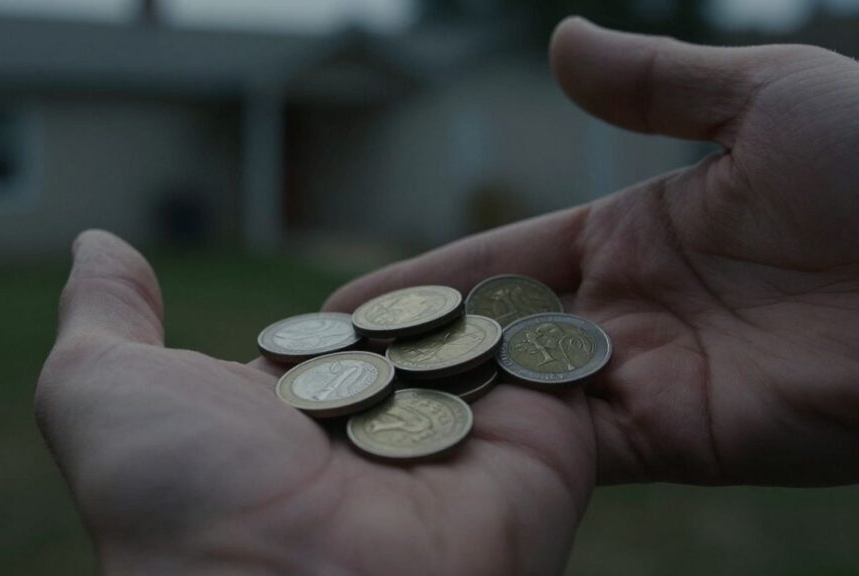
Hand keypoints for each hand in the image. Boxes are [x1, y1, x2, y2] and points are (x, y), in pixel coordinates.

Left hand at [36, 230, 594, 573]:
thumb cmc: (186, 497)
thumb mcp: (101, 391)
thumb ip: (105, 316)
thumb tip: (99, 242)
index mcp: (289, 426)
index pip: (330, 345)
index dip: (341, 314)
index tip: (354, 290)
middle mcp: (375, 441)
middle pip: (416, 345)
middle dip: (427, 307)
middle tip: (458, 252)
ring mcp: (461, 447)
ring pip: (489, 349)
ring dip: (501, 302)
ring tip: (525, 247)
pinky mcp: (541, 455)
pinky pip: (557, 371)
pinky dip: (560, 328)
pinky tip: (570, 277)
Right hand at [328, 18, 858, 485]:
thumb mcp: (765, 96)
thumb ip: (654, 84)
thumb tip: (557, 42)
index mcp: (636, 233)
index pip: (499, 260)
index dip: (422, 279)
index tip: (344, 299)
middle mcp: (628, 313)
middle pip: (495, 336)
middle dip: (414, 352)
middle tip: (320, 370)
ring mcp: (648, 382)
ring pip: (518, 397)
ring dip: (444, 403)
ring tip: (347, 412)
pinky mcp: (676, 441)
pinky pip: (569, 446)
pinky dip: (503, 444)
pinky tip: (428, 442)